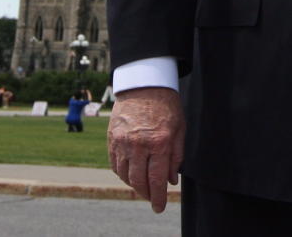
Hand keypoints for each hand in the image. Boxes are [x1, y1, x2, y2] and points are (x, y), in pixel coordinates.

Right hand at [107, 87, 183, 212]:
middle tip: (153, 199)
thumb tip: (172, 179)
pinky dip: (123, 174)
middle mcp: (138, 145)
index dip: (158, 197)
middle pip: (139, 181)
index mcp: (158, 142)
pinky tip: (131, 174)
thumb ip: (176, 156)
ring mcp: (122, 142)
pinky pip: (115, 165)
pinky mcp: (112, 139)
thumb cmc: (166, 106)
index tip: (160, 207)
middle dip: (147, 194)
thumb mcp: (179, 129)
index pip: (157, 179)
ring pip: (125, 175)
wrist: (144, 85)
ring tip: (144, 187)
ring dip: (134, 185)